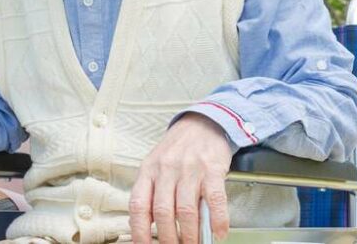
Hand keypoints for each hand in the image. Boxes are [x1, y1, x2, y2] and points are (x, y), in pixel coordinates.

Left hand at [129, 113, 232, 243]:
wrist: (202, 123)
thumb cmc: (177, 149)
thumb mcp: (156, 165)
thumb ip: (152, 192)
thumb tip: (150, 227)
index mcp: (149, 170)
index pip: (139, 205)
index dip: (140, 231)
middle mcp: (166, 169)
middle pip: (163, 212)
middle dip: (169, 239)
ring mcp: (189, 169)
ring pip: (186, 210)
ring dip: (191, 235)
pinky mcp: (212, 169)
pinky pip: (214, 201)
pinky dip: (217, 221)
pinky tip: (218, 233)